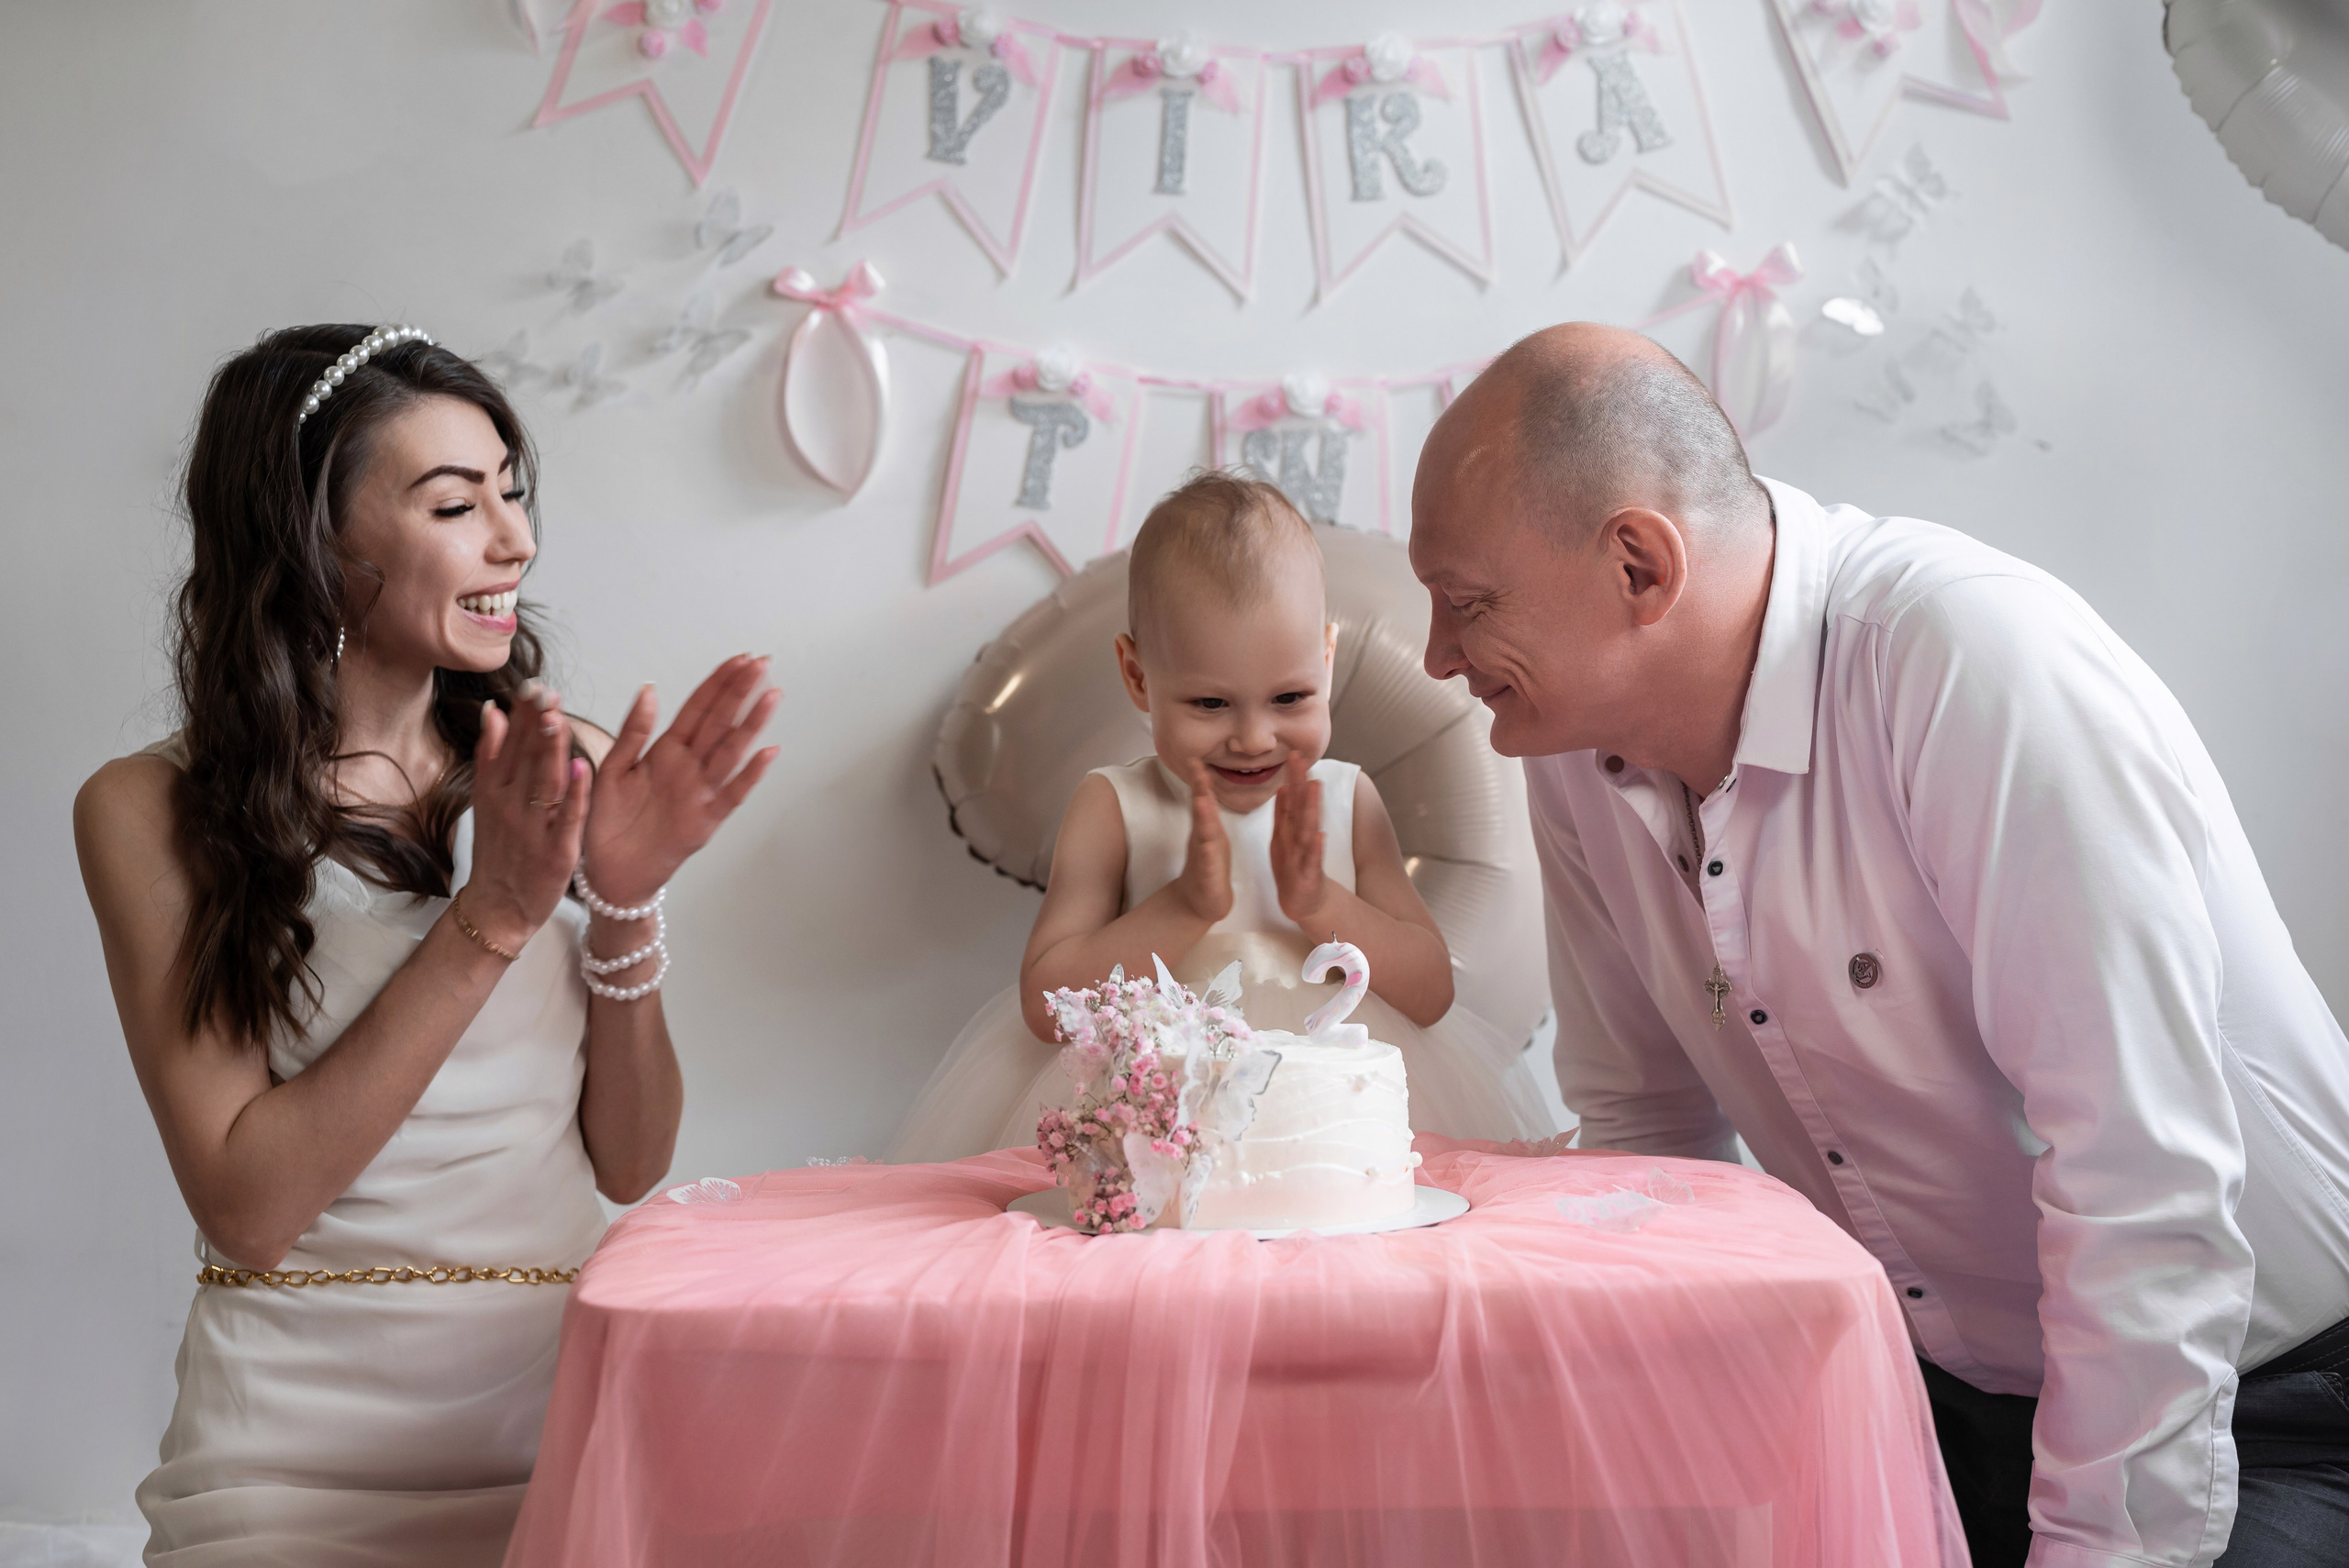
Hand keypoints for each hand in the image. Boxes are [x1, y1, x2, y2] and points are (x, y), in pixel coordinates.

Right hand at [464, 685, 591, 950]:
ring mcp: (534, 827)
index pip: (510, 744)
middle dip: (535, 723)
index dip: (521, 715)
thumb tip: (494, 711)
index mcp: (495, 789)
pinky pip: (567, 818)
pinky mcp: (556, 850)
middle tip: (545, 691)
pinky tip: (580, 768)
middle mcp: (512, 804)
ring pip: (544, 782)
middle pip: (525, 757)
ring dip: (550, 749)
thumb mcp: (486, 801)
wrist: (497, 907)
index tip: (533, 686)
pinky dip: (574, 794)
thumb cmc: (498, 850)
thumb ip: (492, 756)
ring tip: (556, 717)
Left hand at [582, 654, 780, 904]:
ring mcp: (700, 793)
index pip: (697, 708)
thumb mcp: (611, 770)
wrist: (608, 873)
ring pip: (730, 751)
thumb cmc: (606, 822)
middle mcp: (689, 768)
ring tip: (772, 696)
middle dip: (741, 692)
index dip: (718, 683)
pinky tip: (768, 752)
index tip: (739, 659)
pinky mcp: (705, 821)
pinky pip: (731, 794)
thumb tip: (650, 689)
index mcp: (665, 751)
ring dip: (752, 724)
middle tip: (763, 662)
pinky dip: (750, 775)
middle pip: (720, 722)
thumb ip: (633, 732)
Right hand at [1171, 758, 1233, 924]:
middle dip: (1198, 787)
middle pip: (1200, 809)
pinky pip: (1208, 860)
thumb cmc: (1210, 868)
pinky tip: (1207, 842)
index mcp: (1209, 827)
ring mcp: (1203, 854)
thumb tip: (1205, 791)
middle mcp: (1203, 837)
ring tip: (1201, 798)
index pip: (1204, 797)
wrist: (1201, 903)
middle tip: (1196, 765)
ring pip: (1203, 832)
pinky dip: (1208, 849)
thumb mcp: (1213, 836)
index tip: (1198, 756)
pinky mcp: (1208, 873)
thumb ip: (1208, 813)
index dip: (1201, 777)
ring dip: (1202, 815)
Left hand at [1270, 753, 1329, 926]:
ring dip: (1311, 808)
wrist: (1302, 901)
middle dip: (1301, 783)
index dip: (1293, 777)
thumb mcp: (1283, 838)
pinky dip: (1316, 847)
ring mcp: (1307, 855)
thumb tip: (1283, 787)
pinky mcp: (1309, 875)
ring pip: (1308, 828)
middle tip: (1301, 759)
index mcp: (1293, 829)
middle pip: (1302, 806)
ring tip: (1314, 787)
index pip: (1294, 799)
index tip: (1293, 753)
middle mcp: (1302, 837)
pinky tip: (1320, 835)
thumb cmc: (1293, 868)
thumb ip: (1284, 814)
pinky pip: (1313, 860)